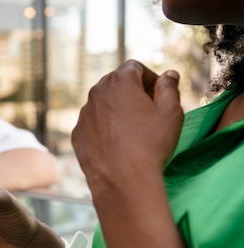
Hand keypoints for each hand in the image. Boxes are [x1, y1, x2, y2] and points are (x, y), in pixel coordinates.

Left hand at [72, 60, 183, 192]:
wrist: (123, 180)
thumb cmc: (150, 143)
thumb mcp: (171, 112)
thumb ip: (169, 88)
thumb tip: (168, 75)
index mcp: (118, 81)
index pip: (135, 68)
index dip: (150, 79)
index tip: (159, 95)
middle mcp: (95, 93)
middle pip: (116, 84)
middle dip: (132, 92)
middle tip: (149, 112)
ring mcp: (83, 115)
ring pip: (103, 105)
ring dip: (117, 111)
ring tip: (134, 131)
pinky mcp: (77, 135)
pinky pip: (93, 125)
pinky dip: (104, 129)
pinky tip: (118, 145)